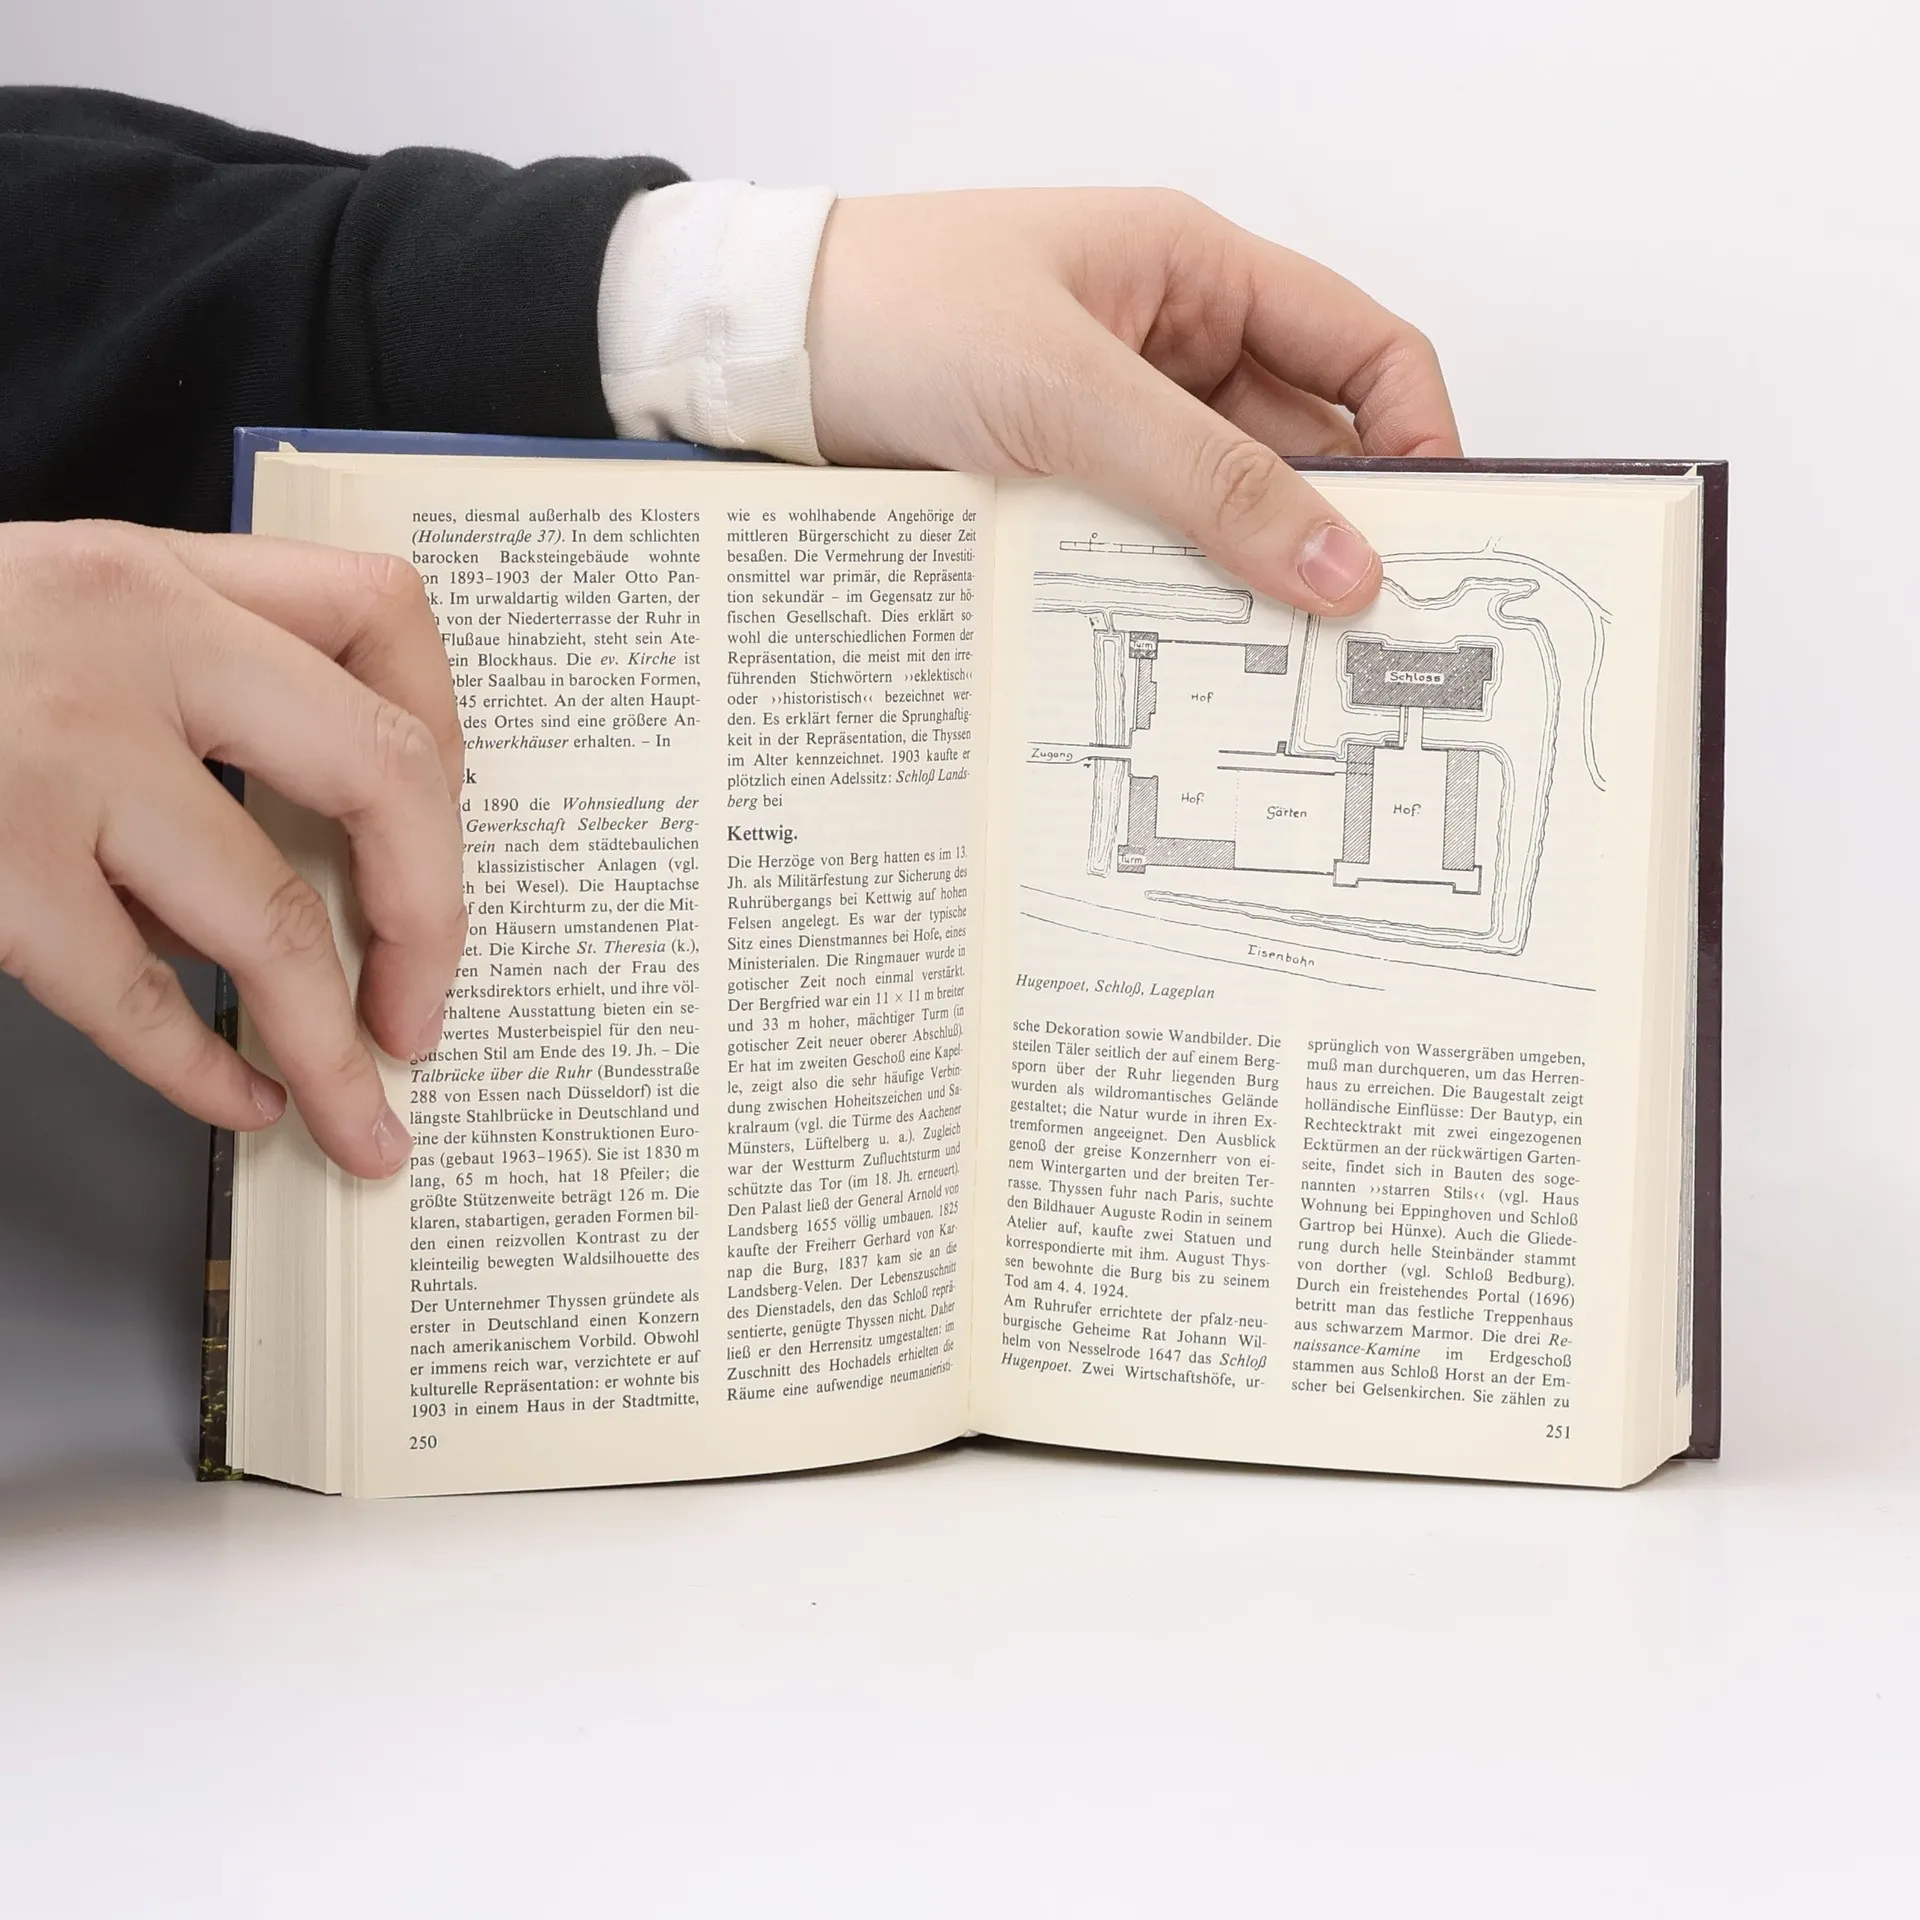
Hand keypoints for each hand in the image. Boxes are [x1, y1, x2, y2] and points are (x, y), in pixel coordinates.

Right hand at [0, 522, 464, 1175]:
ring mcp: (51, 751)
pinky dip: (207, 1072)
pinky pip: (139, 997)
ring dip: (336, 1041)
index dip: (450, 741)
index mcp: (150, 573)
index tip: (448, 842)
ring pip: (271, 917)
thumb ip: (187, 703)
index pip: (383, 616)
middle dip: (436, 916)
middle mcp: (122, 639)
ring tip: (365, 1114)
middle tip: (429, 1008)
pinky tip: (241, 1102)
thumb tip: (316, 872)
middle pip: (383, 772)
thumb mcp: (52, 628)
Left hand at [806, 189, 1460, 612]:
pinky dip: (1174, 595)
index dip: (1415, 433)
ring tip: (1283, 665)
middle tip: (1364, 636)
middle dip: (1336, 532)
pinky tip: (1189, 652)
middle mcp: (1168, 346)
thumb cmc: (898, 315)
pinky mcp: (1061, 490)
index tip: (1431, 534)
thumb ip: (1208, 480)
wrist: (758, 358)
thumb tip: (1340, 565)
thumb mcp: (1068, 392)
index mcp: (1195, 273)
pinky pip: (1149, 546)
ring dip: (1250, 576)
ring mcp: (1114, 424)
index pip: (1358, 347)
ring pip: (1224, 509)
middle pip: (1301, 446)